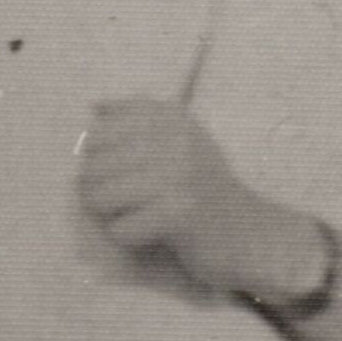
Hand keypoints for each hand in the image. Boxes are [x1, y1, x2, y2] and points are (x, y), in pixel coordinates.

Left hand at [78, 98, 320, 298]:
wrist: (248, 231)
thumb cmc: (204, 186)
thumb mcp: (179, 140)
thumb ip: (138, 118)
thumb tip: (95, 105)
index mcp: (172, 117)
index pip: (100, 130)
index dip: (96, 156)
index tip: (119, 170)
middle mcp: (177, 139)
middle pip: (93, 165)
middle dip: (95, 190)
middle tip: (122, 201)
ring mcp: (180, 176)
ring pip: (100, 196)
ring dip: (107, 214)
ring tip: (132, 214)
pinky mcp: (180, 214)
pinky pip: (121, 228)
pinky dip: (128, 236)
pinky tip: (150, 232)